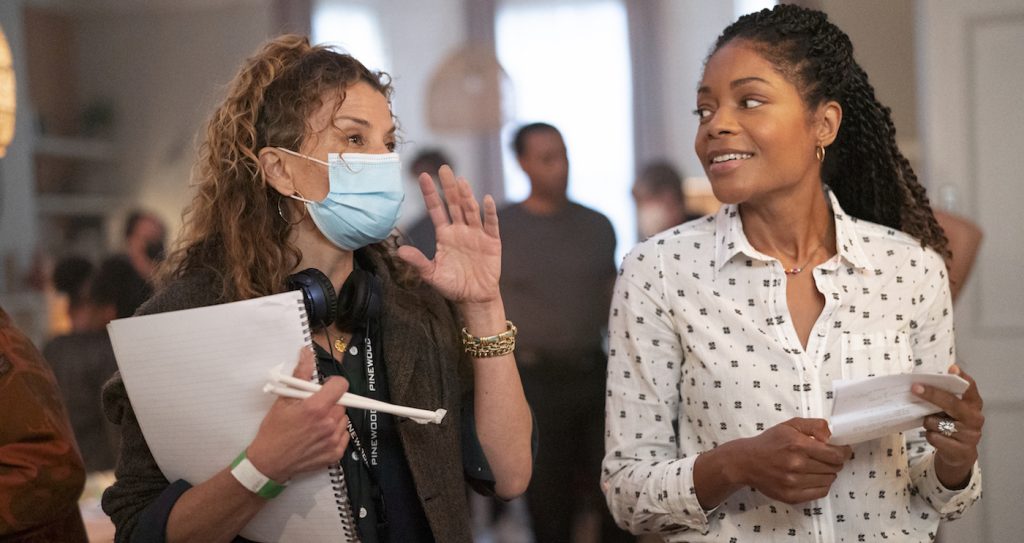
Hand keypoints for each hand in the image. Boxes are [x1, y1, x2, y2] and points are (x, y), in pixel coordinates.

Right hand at [246, 349, 349, 482]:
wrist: (269, 462)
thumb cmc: (274, 430)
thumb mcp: (283, 400)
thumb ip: (299, 374)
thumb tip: (307, 353)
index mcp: (316, 408)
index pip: (341, 385)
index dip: (333, 383)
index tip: (324, 387)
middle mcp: (328, 424)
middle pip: (342, 403)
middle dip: (330, 402)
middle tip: (314, 408)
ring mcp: (333, 440)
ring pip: (343, 419)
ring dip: (333, 418)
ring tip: (315, 423)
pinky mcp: (336, 453)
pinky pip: (344, 435)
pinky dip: (335, 433)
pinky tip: (319, 435)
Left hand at [397, 165, 501, 304]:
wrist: (474, 298)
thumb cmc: (452, 286)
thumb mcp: (431, 274)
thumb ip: (418, 261)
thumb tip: (399, 250)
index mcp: (444, 234)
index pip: (436, 209)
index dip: (430, 193)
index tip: (423, 176)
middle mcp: (460, 230)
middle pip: (453, 204)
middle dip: (448, 187)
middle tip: (444, 168)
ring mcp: (476, 234)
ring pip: (470, 211)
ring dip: (466, 196)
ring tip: (461, 181)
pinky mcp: (491, 242)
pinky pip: (490, 224)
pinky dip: (488, 213)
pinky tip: (485, 200)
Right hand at [734, 418, 852, 503]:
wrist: (746, 462)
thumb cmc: (770, 442)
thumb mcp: (790, 425)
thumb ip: (814, 425)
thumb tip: (831, 437)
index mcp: (798, 445)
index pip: (834, 454)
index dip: (843, 452)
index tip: (843, 451)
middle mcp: (796, 465)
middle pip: (833, 468)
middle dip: (835, 462)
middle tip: (828, 458)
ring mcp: (794, 482)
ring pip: (828, 480)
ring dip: (828, 473)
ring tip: (818, 467)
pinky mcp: (791, 496)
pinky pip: (820, 493)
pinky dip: (822, 485)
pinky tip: (814, 478)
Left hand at [914, 364, 983, 488]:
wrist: (959, 454)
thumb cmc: (951, 424)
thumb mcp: (950, 410)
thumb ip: (943, 398)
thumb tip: (920, 386)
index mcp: (974, 404)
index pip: (970, 388)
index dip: (962, 377)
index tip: (952, 368)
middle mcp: (975, 418)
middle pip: (951, 403)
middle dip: (932, 394)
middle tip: (915, 387)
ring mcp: (970, 435)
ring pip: (936, 422)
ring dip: (928, 422)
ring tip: (932, 424)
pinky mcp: (961, 450)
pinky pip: (934, 437)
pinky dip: (930, 436)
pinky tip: (936, 437)